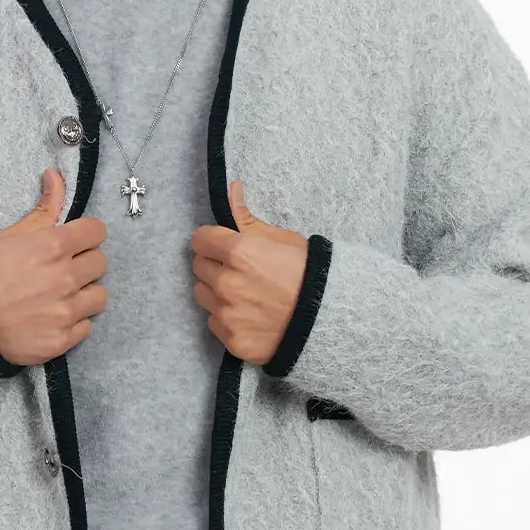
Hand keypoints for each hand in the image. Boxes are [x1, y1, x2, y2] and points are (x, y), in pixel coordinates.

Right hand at [0, 170, 108, 364]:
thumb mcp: (11, 236)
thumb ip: (43, 208)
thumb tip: (55, 174)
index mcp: (53, 246)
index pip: (97, 232)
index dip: (86, 235)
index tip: (75, 243)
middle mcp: (65, 277)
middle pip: (100, 263)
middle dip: (84, 264)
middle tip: (62, 270)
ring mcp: (65, 311)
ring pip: (99, 296)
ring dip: (84, 294)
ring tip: (61, 296)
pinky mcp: (63, 339)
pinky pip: (86, 326)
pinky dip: (73, 323)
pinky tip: (53, 318)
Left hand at [191, 180, 307, 364]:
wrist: (330, 319)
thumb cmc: (309, 273)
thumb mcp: (282, 239)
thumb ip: (247, 219)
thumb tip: (232, 189)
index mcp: (239, 252)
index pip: (200, 239)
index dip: (211, 240)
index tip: (222, 245)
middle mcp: (227, 283)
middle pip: (199, 267)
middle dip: (215, 265)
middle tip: (240, 270)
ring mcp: (228, 314)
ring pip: (203, 295)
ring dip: (216, 292)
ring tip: (245, 293)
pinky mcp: (232, 340)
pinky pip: (215, 323)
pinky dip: (227, 318)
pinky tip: (250, 315)